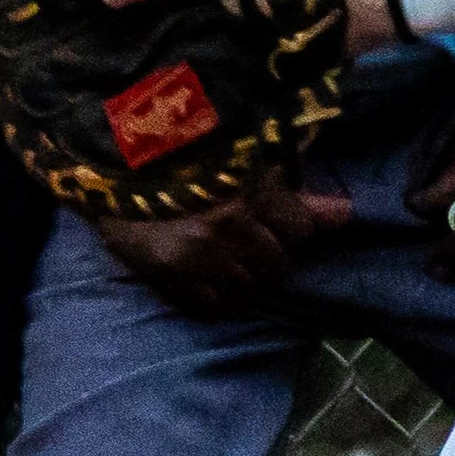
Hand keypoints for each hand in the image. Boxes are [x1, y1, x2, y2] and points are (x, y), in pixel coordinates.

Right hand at [90, 180, 352, 320]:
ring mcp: (199, 252)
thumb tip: (345, 214)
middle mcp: (231, 222)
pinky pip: (208, 304)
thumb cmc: (180, 151)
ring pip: (247, 289)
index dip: (295, 233)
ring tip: (228, 264)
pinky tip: (206, 281)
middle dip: (271, 260)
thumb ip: (292, 193)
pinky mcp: (168, 272)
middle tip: (253, 248)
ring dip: (244, 282)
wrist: (109, 155)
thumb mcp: (240, 161)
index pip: (302, 229)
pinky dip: (214, 297)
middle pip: (277, 265)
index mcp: (251, 186)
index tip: (281, 229)